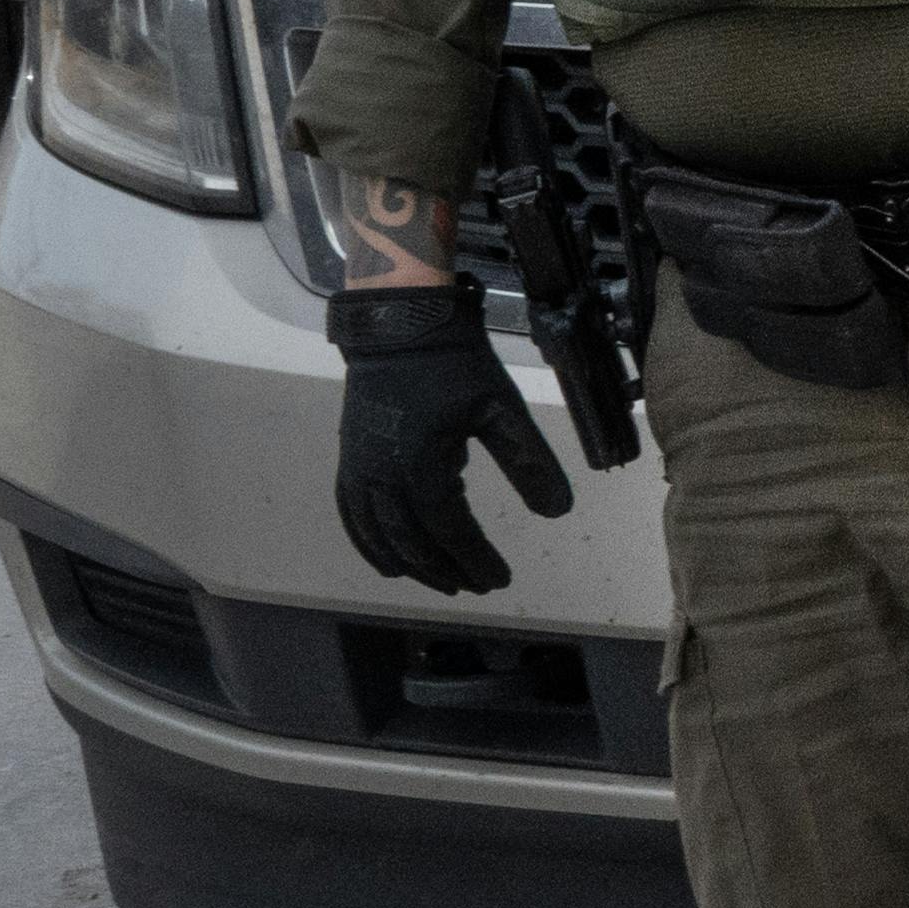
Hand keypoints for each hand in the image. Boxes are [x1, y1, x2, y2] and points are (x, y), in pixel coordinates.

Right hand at [333, 286, 574, 594]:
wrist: (400, 322)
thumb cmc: (455, 363)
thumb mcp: (502, 410)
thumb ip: (530, 463)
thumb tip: (559, 512)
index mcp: (420, 468)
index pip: (451, 531)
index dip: (475, 559)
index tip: (500, 579)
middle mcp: (381, 477)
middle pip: (413, 542)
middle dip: (446, 570)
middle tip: (477, 585)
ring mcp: (358, 468)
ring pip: (379, 536)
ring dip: (410, 566)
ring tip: (442, 582)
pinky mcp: (349, 458)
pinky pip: (351, 515)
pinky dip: (369, 544)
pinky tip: (388, 562)